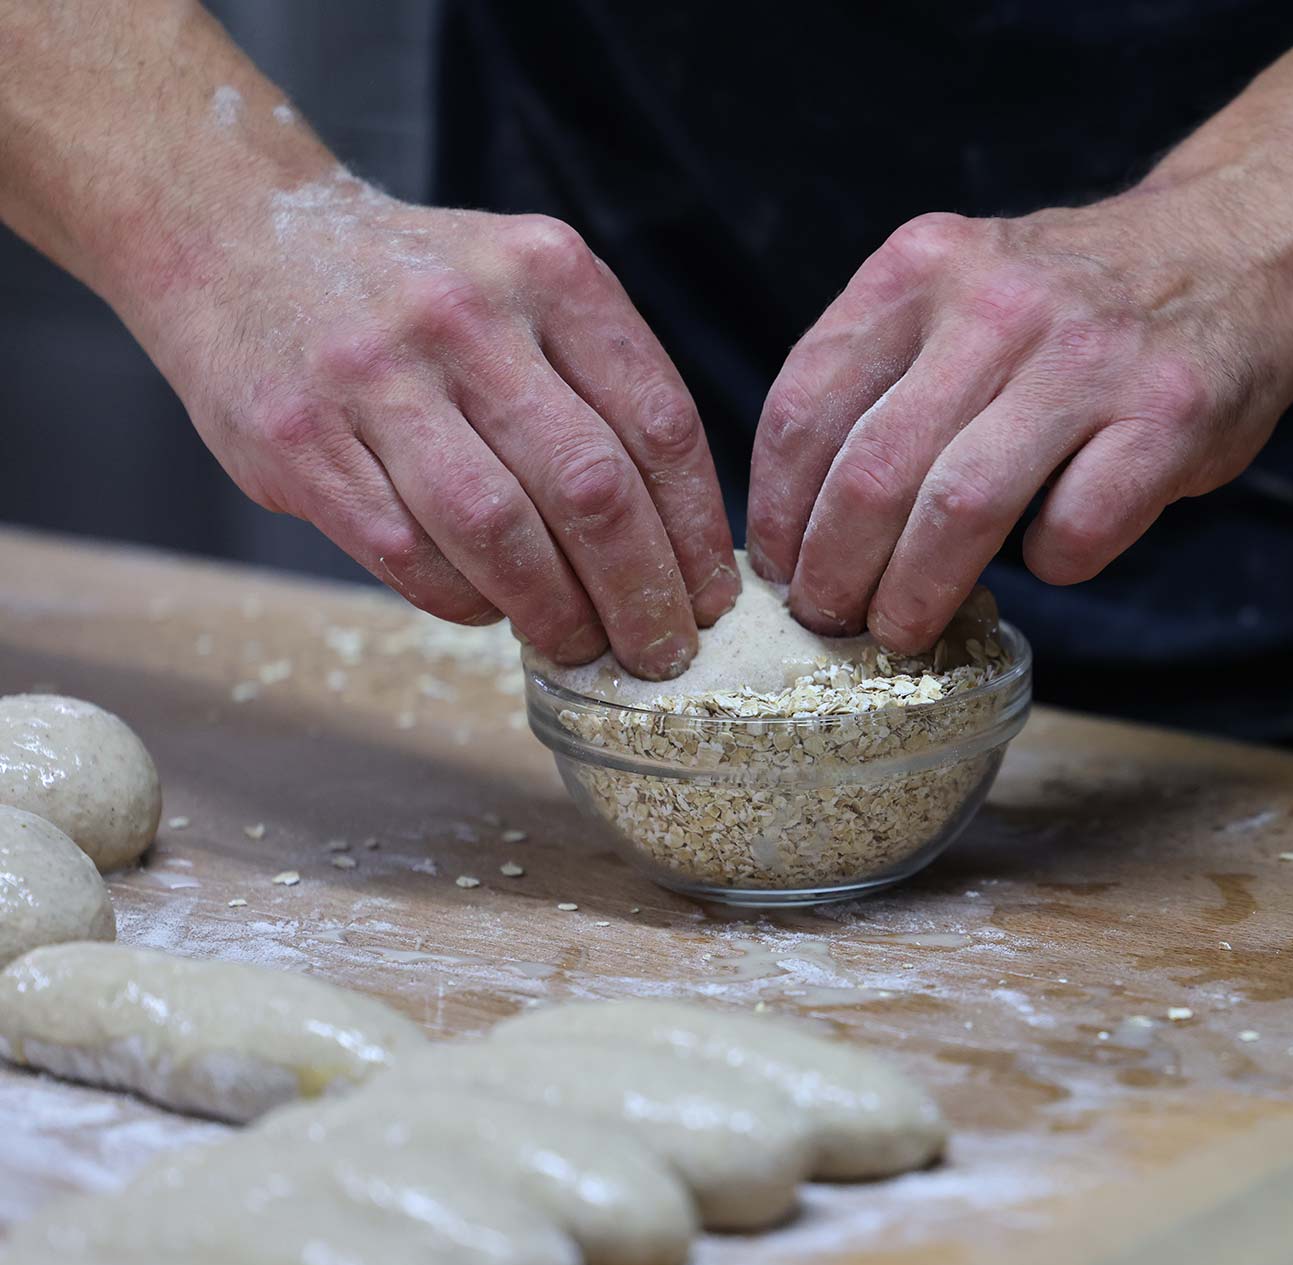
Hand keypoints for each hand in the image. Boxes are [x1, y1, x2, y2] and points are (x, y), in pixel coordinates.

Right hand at [145, 175, 737, 675]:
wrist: (237, 238)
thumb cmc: (412, 291)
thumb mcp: (522, 289)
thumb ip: (594, 386)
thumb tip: (671, 545)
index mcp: (547, 273)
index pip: (659, 425)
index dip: (695, 534)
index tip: (708, 600)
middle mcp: (466, 314)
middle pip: (590, 489)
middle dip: (641, 594)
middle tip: (660, 651)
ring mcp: (374, 375)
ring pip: (498, 531)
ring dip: (555, 612)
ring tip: (582, 646)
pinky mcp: (300, 440)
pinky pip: (408, 556)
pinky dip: (465, 600)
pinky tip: (490, 608)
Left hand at [746, 187, 1292, 650]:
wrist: (1242, 240)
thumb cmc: (1072, 303)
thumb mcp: (958, 290)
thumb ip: (884, 374)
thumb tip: (804, 523)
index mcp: (920, 267)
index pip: (804, 409)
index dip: (776, 512)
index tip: (780, 571)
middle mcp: (995, 303)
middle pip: (871, 474)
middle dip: (834, 574)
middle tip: (831, 620)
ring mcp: (1086, 357)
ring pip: (958, 510)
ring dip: (916, 594)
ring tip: (901, 631)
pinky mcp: (1169, 413)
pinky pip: (1075, 529)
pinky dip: (1050, 566)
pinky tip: (1047, 560)